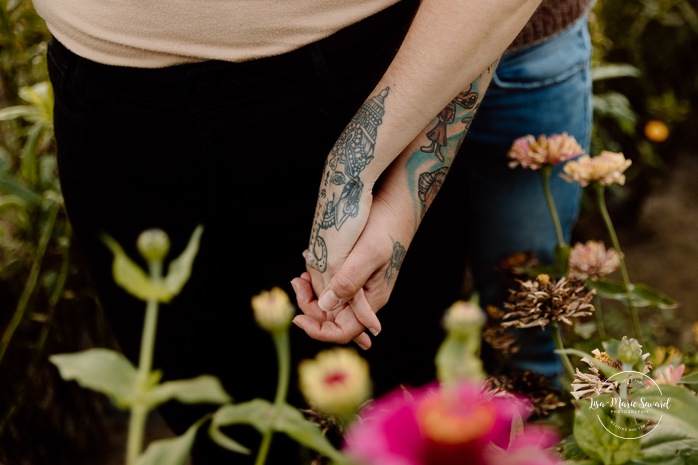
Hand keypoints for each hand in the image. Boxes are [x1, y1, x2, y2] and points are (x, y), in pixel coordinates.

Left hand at [293, 196, 403, 348]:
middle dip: (310, 306)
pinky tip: (311, 259)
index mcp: (371, 301)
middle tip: (297, 281)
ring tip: (301, 275)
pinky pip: (334, 284)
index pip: (343, 332)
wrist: (398, 205)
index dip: (318, 331)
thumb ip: (348, 281)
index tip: (296, 317)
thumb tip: (325, 306)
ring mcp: (362, 286)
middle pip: (333, 318)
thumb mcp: (366, 254)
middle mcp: (366, 298)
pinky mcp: (357, 272)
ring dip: (312, 292)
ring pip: (331, 301)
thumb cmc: (385, 227)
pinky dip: (319, 278)